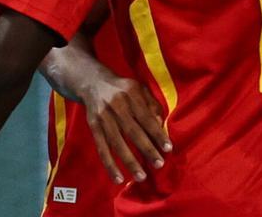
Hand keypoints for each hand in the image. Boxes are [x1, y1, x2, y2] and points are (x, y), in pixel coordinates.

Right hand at [80, 70, 171, 184]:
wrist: (93, 82)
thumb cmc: (123, 89)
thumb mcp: (139, 88)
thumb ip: (152, 104)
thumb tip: (161, 124)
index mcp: (131, 94)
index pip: (146, 117)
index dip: (157, 133)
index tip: (168, 148)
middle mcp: (116, 105)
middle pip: (133, 131)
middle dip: (147, 149)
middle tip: (159, 164)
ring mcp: (103, 117)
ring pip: (117, 143)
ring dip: (129, 161)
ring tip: (141, 176)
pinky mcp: (93, 126)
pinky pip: (101, 149)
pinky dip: (110, 165)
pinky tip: (118, 178)